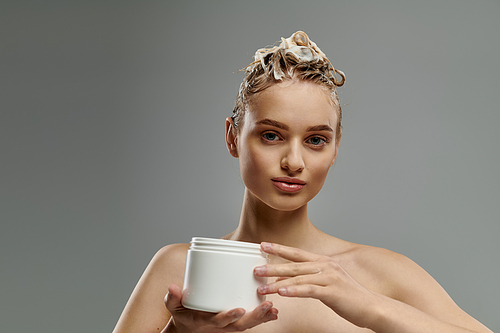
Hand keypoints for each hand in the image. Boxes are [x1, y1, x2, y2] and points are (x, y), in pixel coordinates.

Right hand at [163, 283, 277, 332]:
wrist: (187, 331)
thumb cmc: (183, 316)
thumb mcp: (173, 307)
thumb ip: (173, 298)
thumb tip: (172, 286)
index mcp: (206, 322)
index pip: (220, 321)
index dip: (230, 316)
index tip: (239, 309)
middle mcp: (220, 327)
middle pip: (240, 325)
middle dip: (255, 317)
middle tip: (268, 306)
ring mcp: (228, 327)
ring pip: (248, 325)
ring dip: (262, 318)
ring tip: (274, 309)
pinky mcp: (234, 324)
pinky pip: (250, 323)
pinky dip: (262, 319)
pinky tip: (274, 313)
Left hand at [254, 242, 379, 328]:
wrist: (372, 306)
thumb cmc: (348, 296)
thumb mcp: (328, 282)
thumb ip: (309, 279)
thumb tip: (285, 281)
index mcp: (323, 262)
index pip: (296, 253)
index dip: (279, 249)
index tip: (263, 245)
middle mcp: (326, 266)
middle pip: (294, 265)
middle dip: (273, 267)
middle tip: (256, 269)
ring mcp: (330, 278)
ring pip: (298, 278)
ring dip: (278, 283)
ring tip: (262, 287)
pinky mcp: (333, 292)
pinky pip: (309, 290)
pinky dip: (294, 291)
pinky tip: (282, 293)